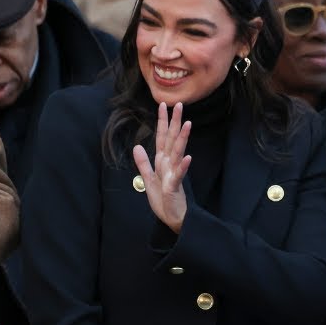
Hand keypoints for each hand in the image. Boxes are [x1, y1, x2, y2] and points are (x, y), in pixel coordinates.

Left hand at [131, 102, 191, 232]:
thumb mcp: (148, 180)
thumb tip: (137, 146)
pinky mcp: (175, 187)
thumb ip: (143, 163)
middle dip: (174, 122)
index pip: (162, 138)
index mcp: (162, 162)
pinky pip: (179, 175)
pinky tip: (188, 157)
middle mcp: (169, 164)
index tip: (163, 105)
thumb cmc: (163, 200)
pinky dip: (183, 166)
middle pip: (171, 140)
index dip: (162, 122)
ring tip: (187, 124)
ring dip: (182, 139)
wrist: (173, 219)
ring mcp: (174, 174)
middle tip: (178, 105)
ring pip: (177, 153)